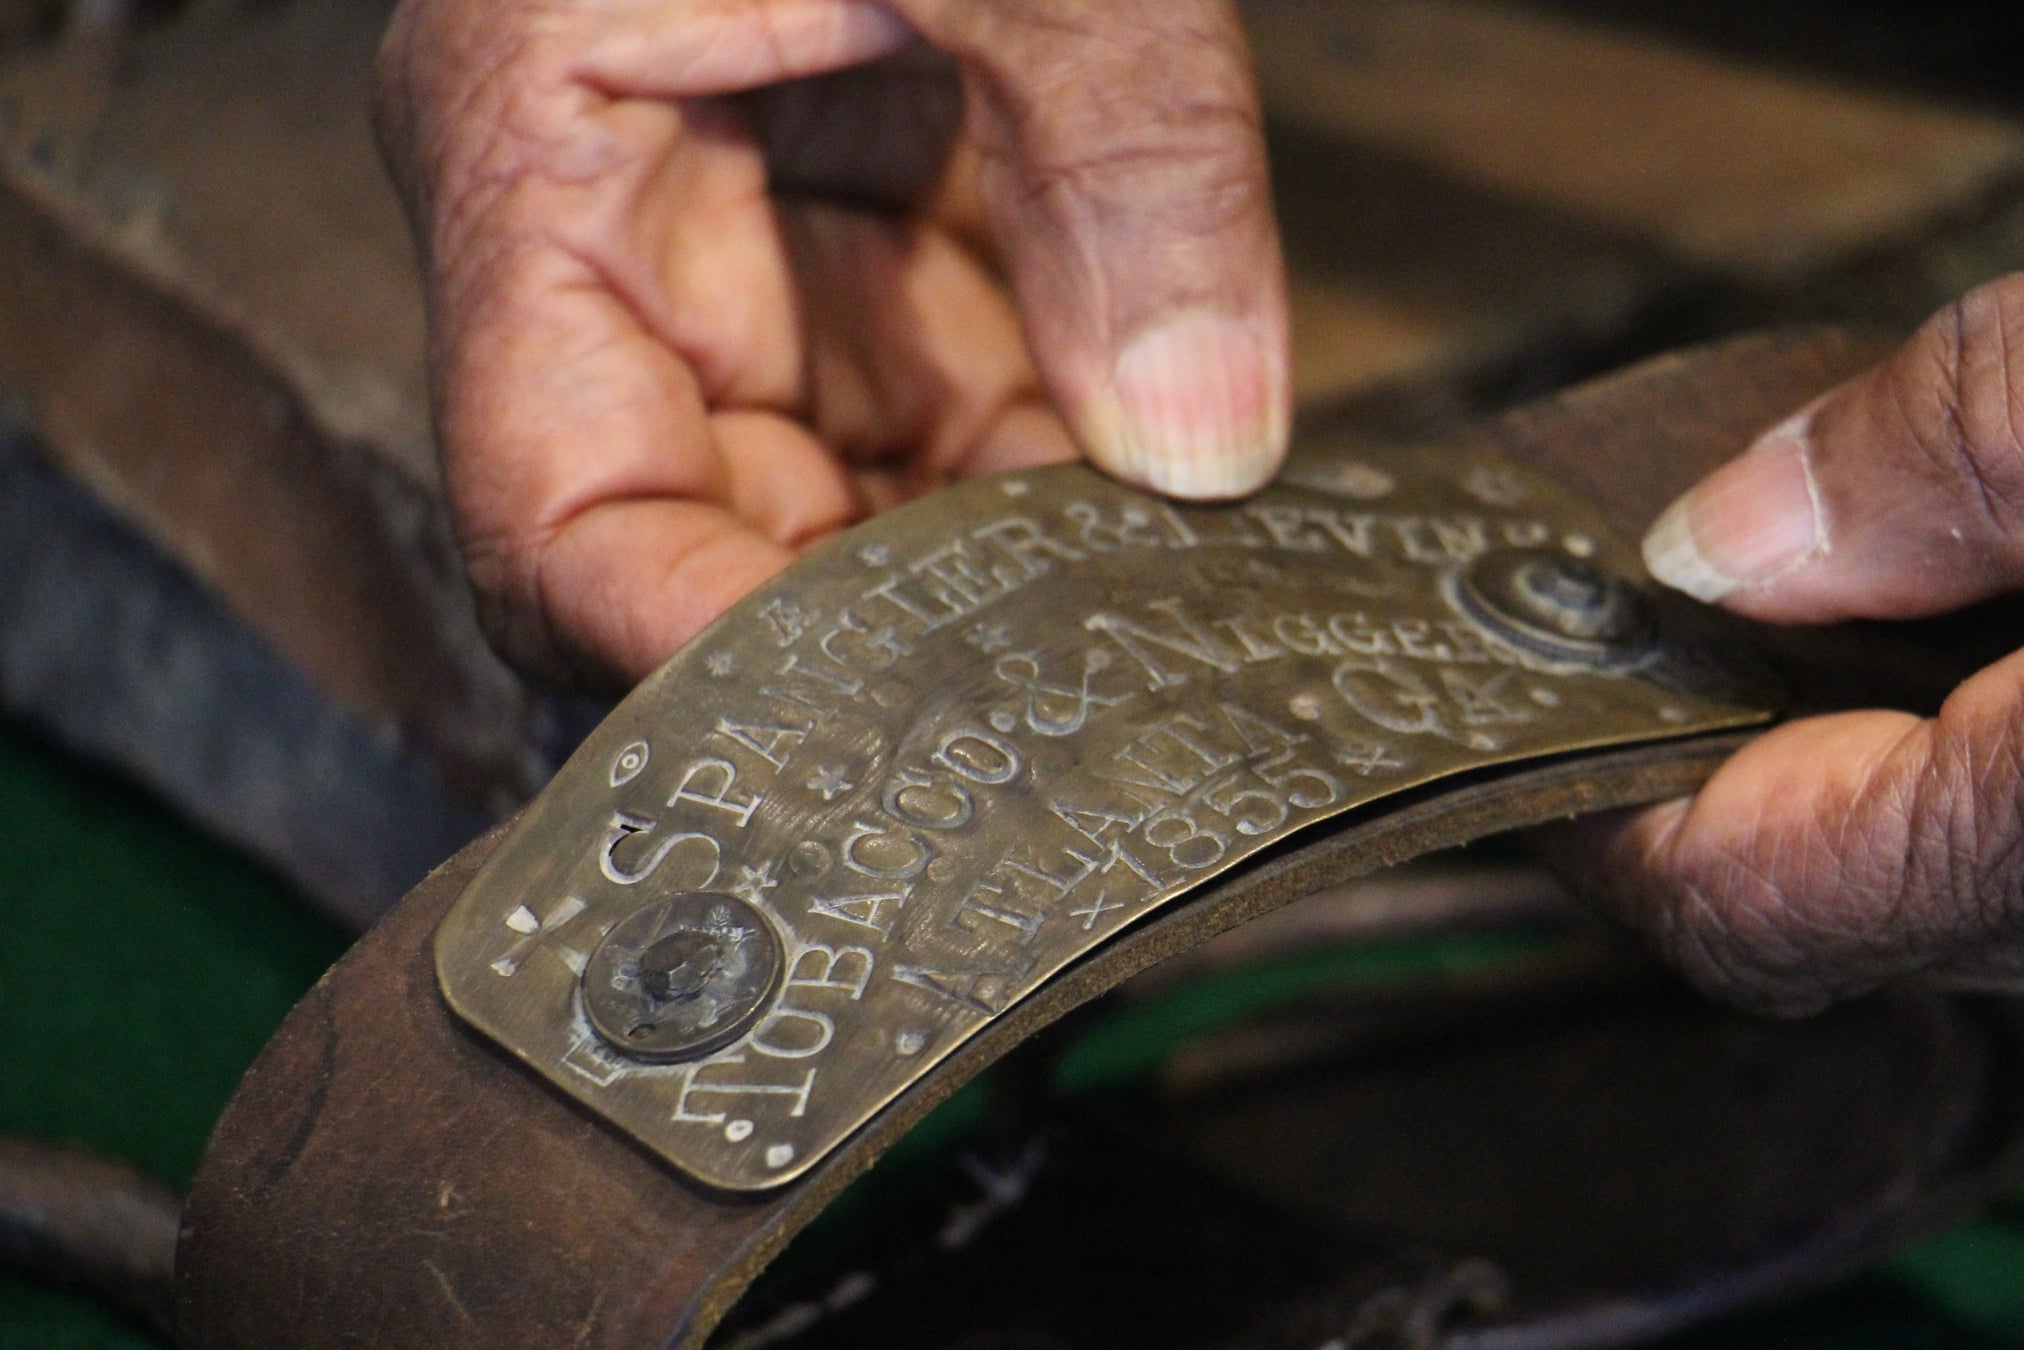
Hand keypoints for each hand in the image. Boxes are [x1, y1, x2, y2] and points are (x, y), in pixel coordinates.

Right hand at [377, 0, 1288, 682]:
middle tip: (1098, 711)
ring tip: (1169, 614)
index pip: (557, 519)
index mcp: (533, 146)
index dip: (707, 667)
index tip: (901, 760)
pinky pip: (932, 383)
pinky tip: (1168, 491)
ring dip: (1005, 556)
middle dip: (905, 629)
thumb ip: (1133, 159)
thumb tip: (1215, 450)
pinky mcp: (850, 200)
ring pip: (844, 483)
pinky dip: (1048, 449)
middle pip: (716, 536)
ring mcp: (734, 220)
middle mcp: (610, 221)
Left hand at [1589, 112, 2023, 1041]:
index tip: (1526, 701)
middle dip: (1741, 769)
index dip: (1608, 810)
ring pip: (2017, 903)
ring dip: (1900, 762)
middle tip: (1671, 601)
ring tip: (1861, 575)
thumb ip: (2013, 422)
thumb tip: (1746, 534)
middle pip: (1876, 914)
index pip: (1770, 895)